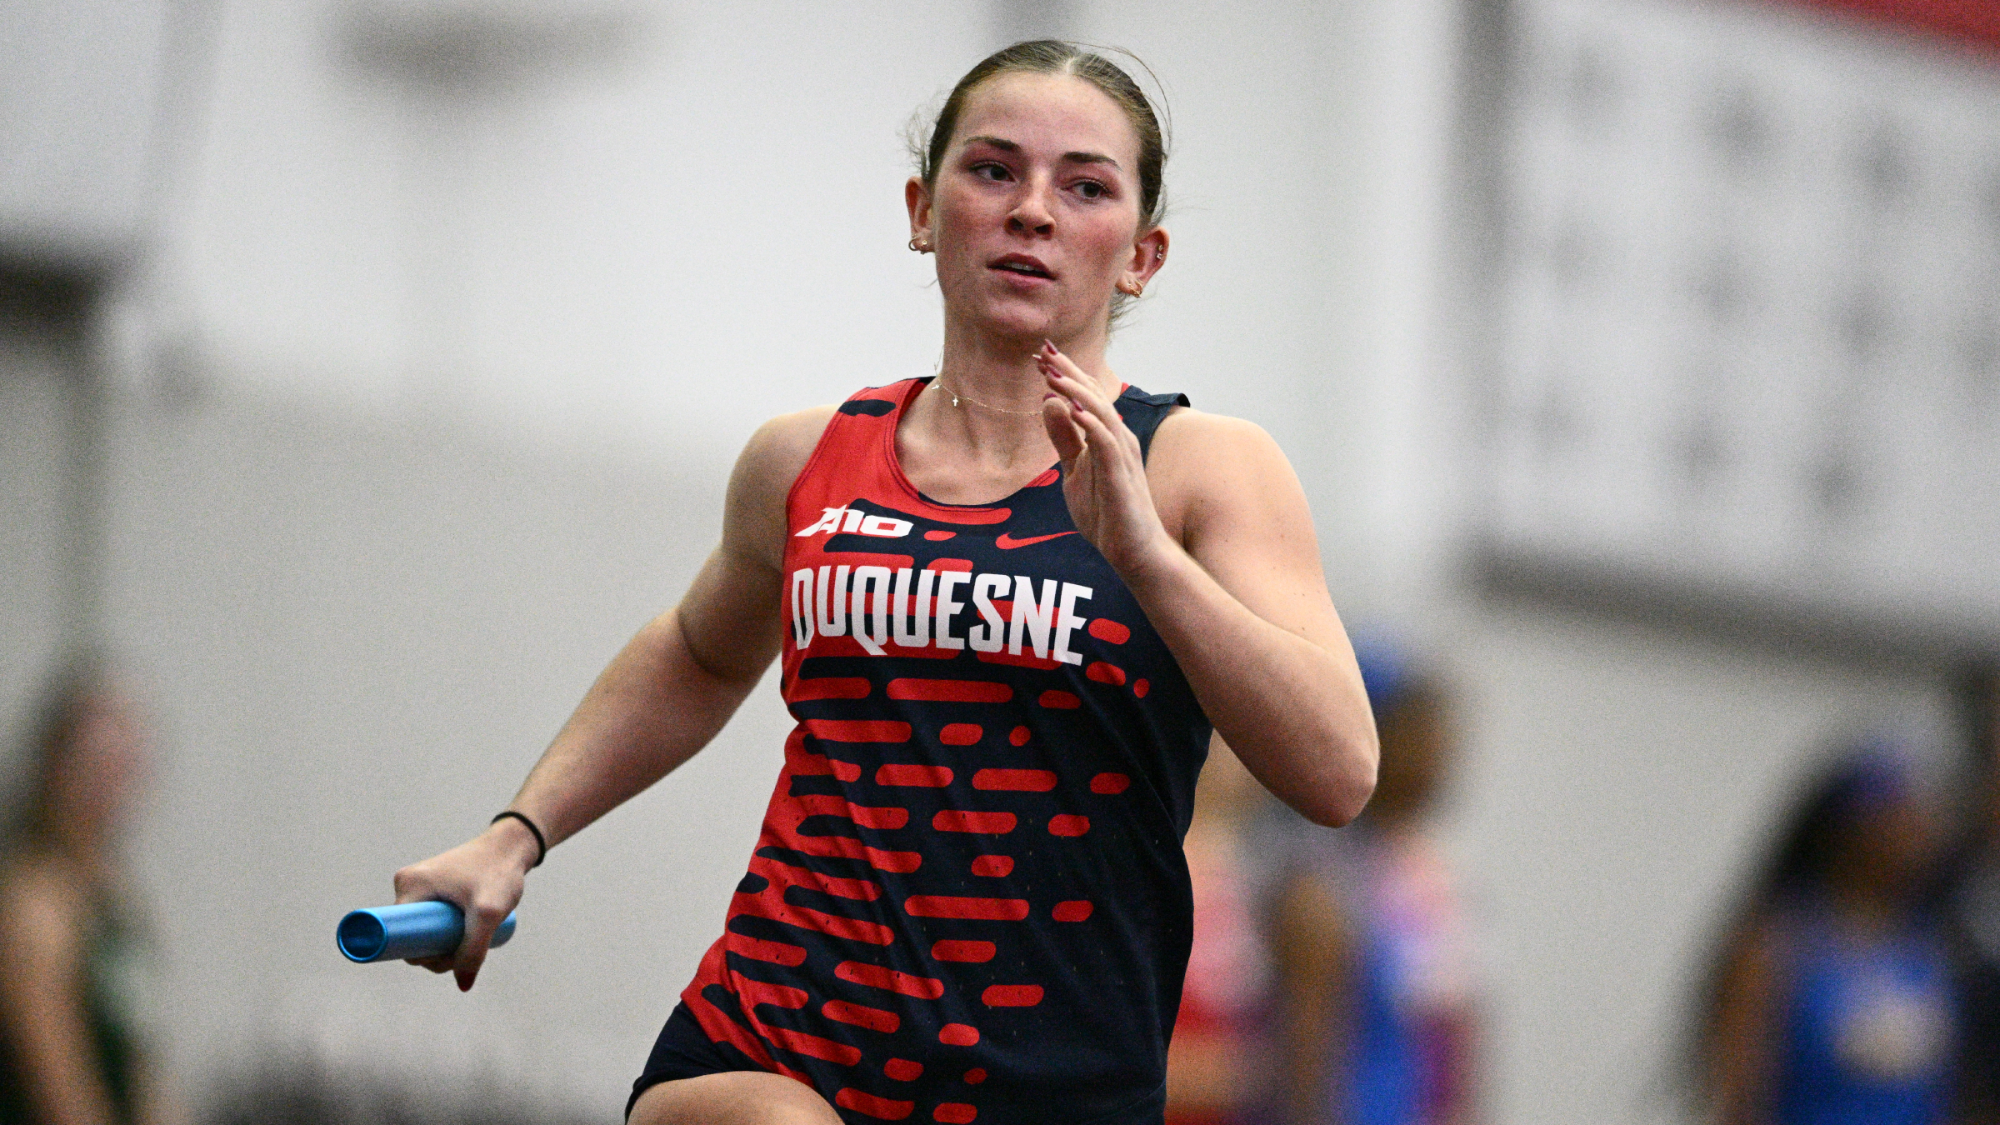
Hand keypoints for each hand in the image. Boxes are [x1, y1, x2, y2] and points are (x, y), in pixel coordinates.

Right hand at [391, 817, 538, 990]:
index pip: (401, 937)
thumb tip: (463, 985)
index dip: (423, 955)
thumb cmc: (499, 873)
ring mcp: (419, 886)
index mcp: (408, 886)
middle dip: (437, 951)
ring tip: (473, 936)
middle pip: (413, 936)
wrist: (513, 847)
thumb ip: (474, 950)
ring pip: (425, 930)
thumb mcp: (488, 914)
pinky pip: (431, 919)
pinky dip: (446, 931)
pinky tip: (465, 932)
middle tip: (469, 948)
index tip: (452, 955)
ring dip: (444, 942)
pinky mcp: (433, 888)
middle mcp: (408, 884)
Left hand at [1037, 342, 1174, 576]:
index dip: (1064, 374)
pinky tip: (1073, 408)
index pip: (1085, 396)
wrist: (1133, 551)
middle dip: (1068, 372)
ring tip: (1052, 374)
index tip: (1038, 356)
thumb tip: (1049, 402)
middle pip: (1093, 395)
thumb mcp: (1074, 472)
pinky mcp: (1122, 474)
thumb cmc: (1107, 513)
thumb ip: (1063, 439)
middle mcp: (1118, 437)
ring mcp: (1122, 455)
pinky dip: (1090, 422)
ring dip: (1076, 390)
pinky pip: (1106, 442)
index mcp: (1107, 435)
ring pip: (1100, 412)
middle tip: (1042, 350)